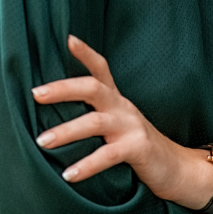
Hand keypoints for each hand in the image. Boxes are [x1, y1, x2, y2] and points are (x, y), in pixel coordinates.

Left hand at [31, 35, 212, 210]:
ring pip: (95, 122)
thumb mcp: (116, 121)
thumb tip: (54, 108)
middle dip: (62, 89)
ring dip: (66, 131)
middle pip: (92, 87)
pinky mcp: (138, 148)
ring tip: (42, 141)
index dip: (85, 53)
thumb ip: (94, 111)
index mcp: (116, 98)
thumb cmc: (136, 143)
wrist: (176, 167)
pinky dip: (86, 165)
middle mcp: (122, 106)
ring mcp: (131, 126)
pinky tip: (68, 175)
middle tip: (36, 94)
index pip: (101, 68)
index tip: (68, 38)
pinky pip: (108, 155)